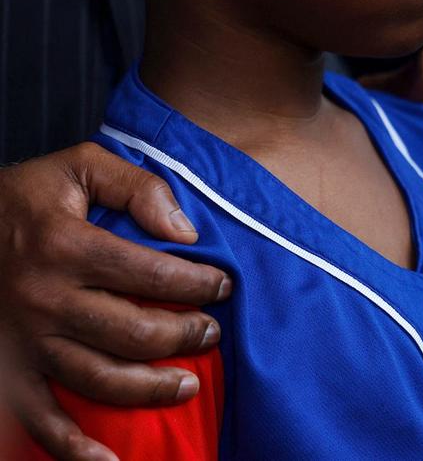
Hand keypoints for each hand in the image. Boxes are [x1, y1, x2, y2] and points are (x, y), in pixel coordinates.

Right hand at [0, 144, 232, 460]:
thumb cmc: (25, 196)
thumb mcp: (78, 166)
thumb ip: (137, 187)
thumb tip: (185, 231)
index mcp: (65, 247)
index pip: (150, 273)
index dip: (197, 283)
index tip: (224, 286)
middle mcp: (44, 300)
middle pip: (132, 332)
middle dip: (184, 336)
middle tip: (212, 334)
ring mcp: (23, 342)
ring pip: (98, 379)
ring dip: (150, 388)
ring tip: (188, 385)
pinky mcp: (6, 372)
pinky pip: (39, 420)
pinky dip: (73, 449)